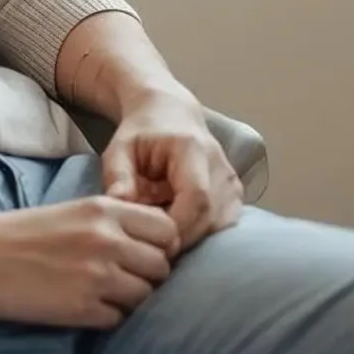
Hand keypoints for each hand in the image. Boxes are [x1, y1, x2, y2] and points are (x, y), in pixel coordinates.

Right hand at [0, 197, 179, 329]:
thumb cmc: (14, 235)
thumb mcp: (69, 213)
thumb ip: (111, 225)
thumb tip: (151, 249)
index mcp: (104, 209)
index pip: (168, 230)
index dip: (160, 246)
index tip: (140, 254)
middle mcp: (107, 239)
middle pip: (162, 266)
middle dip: (146, 277)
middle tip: (117, 280)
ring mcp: (97, 275)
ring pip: (145, 296)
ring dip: (126, 300)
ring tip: (94, 294)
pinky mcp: (82, 308)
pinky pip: (118, 320)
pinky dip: (103, 318)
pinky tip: (77, 306)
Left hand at [100, 95, 243, 251]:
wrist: (170, 114)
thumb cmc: (141, 134)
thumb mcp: (119, 149)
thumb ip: (117, 177)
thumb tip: (119, 207)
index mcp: (192, 148)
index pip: (196, 198)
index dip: (174, 226)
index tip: (148, 238)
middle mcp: (220, 165)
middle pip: (208, 218)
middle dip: (177, 237)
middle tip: (148, 239)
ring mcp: (232, 182)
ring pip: (216, 227)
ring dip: (187, 236)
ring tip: (160, 225)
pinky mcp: (236, 195)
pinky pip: (220, 226)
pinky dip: (198, 232)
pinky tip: (176, 222)